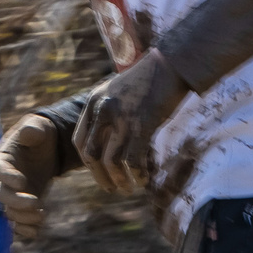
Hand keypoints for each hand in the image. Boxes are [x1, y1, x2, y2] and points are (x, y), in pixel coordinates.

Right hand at [0, 114, 64, 241]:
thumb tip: (29, 131)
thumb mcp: (37, 127)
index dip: (7, 177)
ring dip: (23, 217)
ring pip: (9, 211)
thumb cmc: (38, 135)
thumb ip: (32, 129)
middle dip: (17, 202)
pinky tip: (37, 232)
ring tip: (42, 215)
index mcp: (2, 159)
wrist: (44, 149)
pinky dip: (24, 229)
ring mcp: (12, 194)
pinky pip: (17, 221)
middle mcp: (3, 179)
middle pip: (2, 195)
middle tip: (36, 203)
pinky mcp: (22, 204)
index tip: (22, 181)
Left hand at [73, 51, 190, 197]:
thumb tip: (110, 139)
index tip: (99, 172)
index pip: (80, 140)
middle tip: (112, 188)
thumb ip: (109, 111)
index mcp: (93, 102)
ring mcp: (122, 119)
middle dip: (100, 177)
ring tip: (129, 188)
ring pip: (111, 162)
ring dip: (119, 180)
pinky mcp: (142, 126)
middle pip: (91, 155)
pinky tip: (145, 179)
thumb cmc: (151, 78)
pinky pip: (134, 160)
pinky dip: (138, 174)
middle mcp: (103, 111)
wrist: (172, 64)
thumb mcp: (119, 91)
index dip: (88, 162)